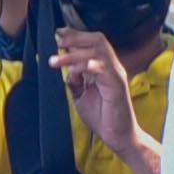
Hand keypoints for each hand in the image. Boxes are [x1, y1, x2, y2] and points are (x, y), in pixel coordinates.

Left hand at [56, 27, 142, 161]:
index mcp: (104, 67)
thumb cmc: (103, 117)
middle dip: (75, 37)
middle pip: (97, 40)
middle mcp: (112, 67)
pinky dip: (86, 66)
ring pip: (97, 51)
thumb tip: (67, 70)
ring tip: (56, 60)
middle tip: (57, 41)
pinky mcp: (117, 85)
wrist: (118, 137)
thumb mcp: (81, 96)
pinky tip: (72, 71)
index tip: (57, 37)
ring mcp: (116, 74)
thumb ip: (75, 81)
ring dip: (73, 53)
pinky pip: (103, 68)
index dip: (74, 36)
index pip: (92, 43)